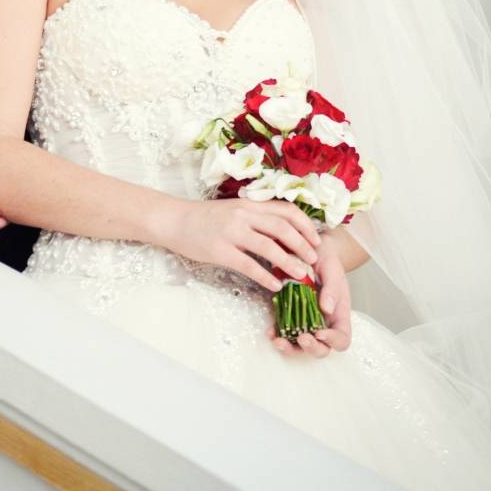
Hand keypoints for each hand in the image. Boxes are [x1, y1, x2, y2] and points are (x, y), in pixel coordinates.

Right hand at [158, 197, 321, 290]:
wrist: (174, 220)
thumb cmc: (205, 217)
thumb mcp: (233, 210)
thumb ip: (256, 218)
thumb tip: (283, 232)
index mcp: (249, 205)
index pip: (286, 210)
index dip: (305, 226)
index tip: (316, 240)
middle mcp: (243, 215)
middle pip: (282, 228)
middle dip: (302, 245)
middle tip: (313, 260)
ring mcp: (231, 232)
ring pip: (269, 247)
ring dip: (289, 262)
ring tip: (300, 274)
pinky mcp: (220, 251)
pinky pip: (249, 266)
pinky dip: (265, 277)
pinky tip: (275, 286)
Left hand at [266, 235, 352, 358]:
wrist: (312, 252)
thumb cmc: (327, 262)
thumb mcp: (333, 270)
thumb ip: (332, 289)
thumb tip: (327, 309)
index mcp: (339, 316)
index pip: (341, 339)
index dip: (332, 341)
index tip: (320, 332)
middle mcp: (323, 324)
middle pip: (321, 348)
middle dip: (311, 348)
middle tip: (302, 338)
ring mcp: (306, 322)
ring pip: (300, 346)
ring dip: (290, 347)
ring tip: (278, 341)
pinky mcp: (290, 316)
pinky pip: (284, 332)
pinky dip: (277, 334)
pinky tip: (269, 331)